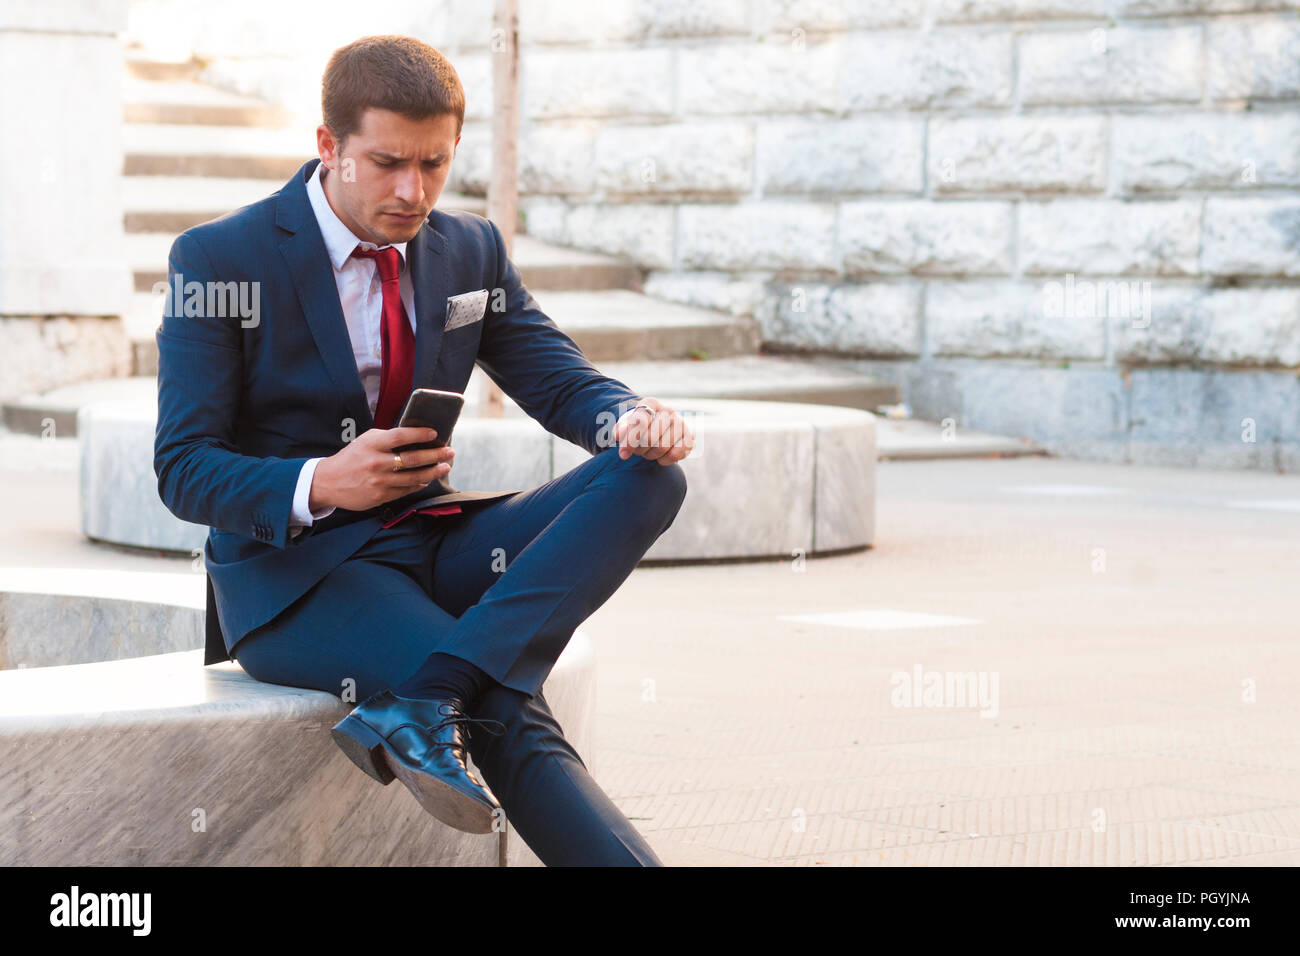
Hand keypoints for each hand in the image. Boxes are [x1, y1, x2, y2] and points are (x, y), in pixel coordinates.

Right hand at [308, 426, 454, 511]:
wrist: (328, 483)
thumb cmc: (351, 458)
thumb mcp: (365, 441)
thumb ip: (387, 438)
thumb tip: (415, 436)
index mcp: (372, 445)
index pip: (399, 436)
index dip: (419, 434)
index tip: (434, 434)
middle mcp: (376, 463)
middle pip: (412, 459)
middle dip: (435, 455)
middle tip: (450, 452)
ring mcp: (379, 481)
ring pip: (413, 477)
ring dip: (433, 472)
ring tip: (445, 467)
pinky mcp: (380, 496)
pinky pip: (405, 490)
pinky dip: (419, 484)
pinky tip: (427, 479)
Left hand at [612, 397, 693, 464]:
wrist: (656, 430)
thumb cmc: (638, 429)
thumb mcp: (626, 427)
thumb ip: (621, 430)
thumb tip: (618, 435)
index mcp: (651, 403)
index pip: (640, 422)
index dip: (630, 440)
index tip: (622, 454)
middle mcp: (668, 410)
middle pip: (650, 438)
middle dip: (640, 449)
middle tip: (638, 449)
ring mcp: (681, 423)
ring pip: (662, 447)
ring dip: (651, 455)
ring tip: (648, 451)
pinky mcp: (689, 437)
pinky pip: (675, 454)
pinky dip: (664, 459)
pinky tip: (660, 456)